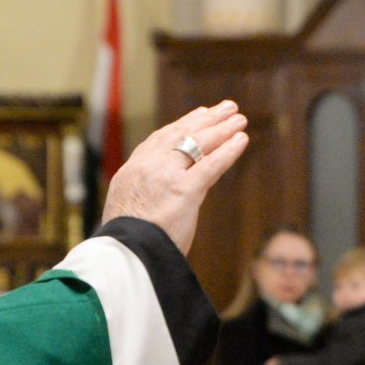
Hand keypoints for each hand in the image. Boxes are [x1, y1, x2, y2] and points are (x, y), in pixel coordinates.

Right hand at [100, 101, 249, 252]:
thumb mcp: (127, 210)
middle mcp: (147, 167)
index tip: (198, 116)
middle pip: (181, 135)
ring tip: (239, 119)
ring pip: (197, 144)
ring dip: (221, 129)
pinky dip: (228, 150)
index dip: (182, 125)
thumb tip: (159, 200)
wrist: (123, 256)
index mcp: (132, 171)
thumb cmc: (126, 245)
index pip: (160, 140)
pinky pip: (211, 164)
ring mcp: (165, 176)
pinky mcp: (184, 190)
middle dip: (206, 120)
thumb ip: (144, 197)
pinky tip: (241, 140)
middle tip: (226, 108)